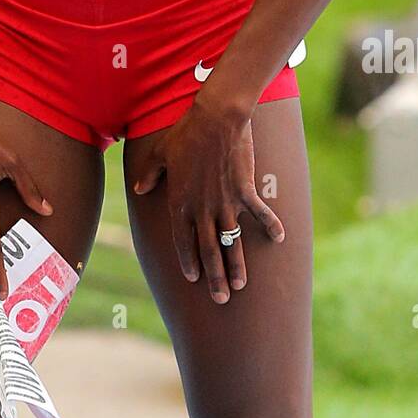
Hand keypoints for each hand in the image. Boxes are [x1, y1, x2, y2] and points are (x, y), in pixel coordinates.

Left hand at [131, 100, 283, 302]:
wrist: (215, 118)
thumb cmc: (186, 132)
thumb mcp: (161, 153)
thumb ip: (150, 175)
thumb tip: (138, 189)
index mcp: (180, 202)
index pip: (183, 241)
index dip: (189, 261)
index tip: (194, 278)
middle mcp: (202, 209)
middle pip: (208, 250)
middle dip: (214, 277)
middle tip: (220, 299)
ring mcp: (225, 202)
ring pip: (231, 242)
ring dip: (236, 265)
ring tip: (239, 286)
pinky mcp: (245, 190)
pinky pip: (259, 214)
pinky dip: (270, 226)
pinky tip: (279, 239)